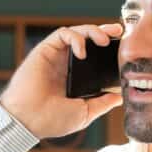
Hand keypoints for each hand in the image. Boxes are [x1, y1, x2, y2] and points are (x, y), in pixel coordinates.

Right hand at [0, 23, 122, 139]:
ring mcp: (56, 56)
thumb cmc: (51, 120)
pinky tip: (81, 52)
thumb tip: (119, 97)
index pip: (94, 57)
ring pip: (77, 32)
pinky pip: (63, 34)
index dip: (108, 50)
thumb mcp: (84, 113)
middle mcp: (66, 65)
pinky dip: (76, 38)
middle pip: (88, 40)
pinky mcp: (46, 49)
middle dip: (104, 32)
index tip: (123, 48)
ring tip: (103, 41)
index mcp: (75, 79)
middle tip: (118, 32)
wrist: (29, 119)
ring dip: (93, 31)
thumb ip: (102, 103)